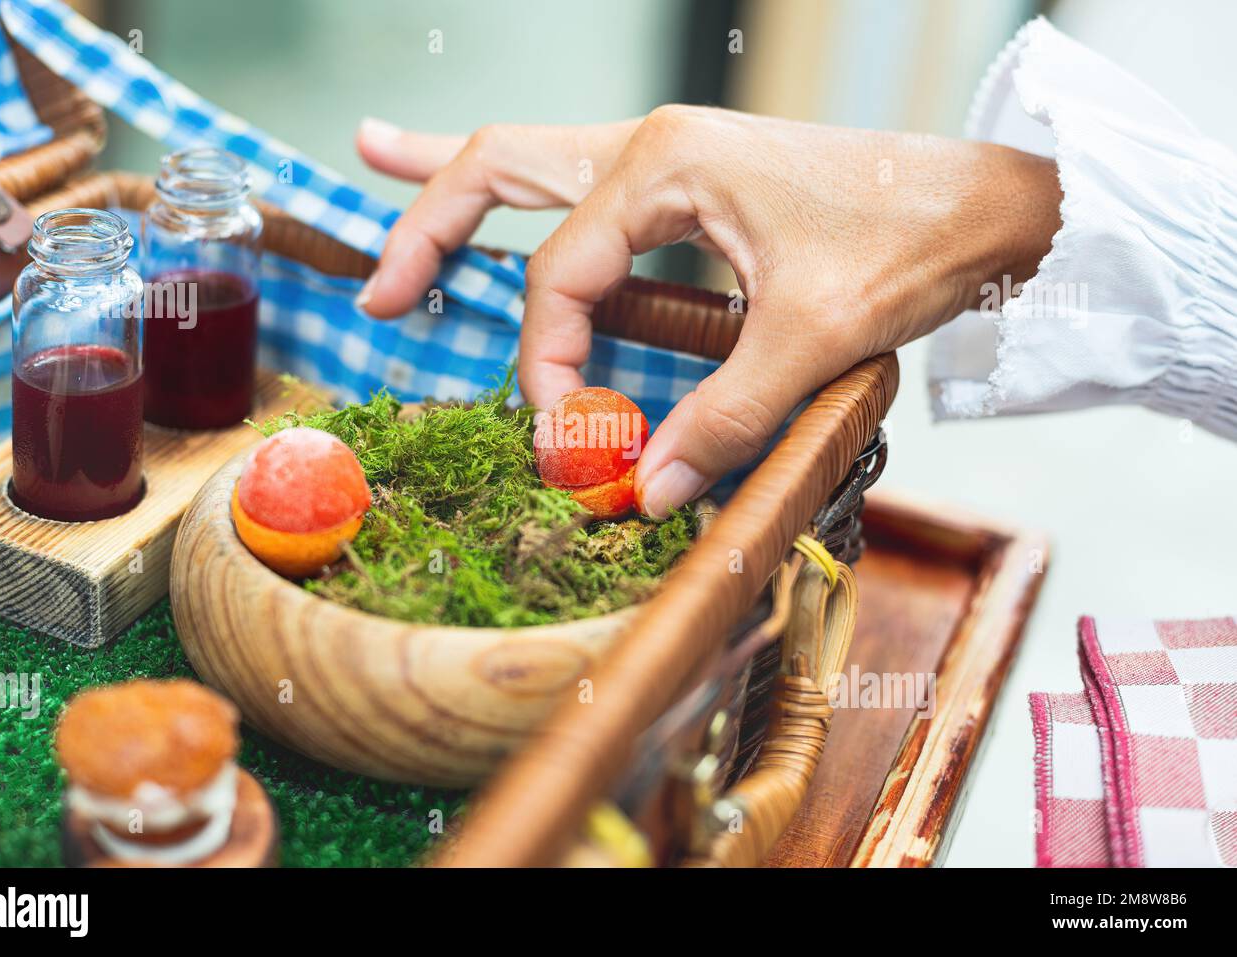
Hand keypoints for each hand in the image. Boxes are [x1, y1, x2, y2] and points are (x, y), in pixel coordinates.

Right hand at [356, 107, 1061, 515]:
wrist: (991, 203)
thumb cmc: (909, 244)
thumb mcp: (809, 341)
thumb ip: (720, 420)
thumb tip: (641, 491)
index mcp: (664, 166)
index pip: (561, 280)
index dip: (548, 367)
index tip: (566, 439)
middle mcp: (651, 146)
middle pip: (502, 173)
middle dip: (428, 229)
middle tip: (375, 294)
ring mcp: (669, 155)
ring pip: (533, 159)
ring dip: (456, 178)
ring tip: (376, 158)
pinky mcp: (692, 180)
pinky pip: (586, 183)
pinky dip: (528, 191)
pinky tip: (495, 197)